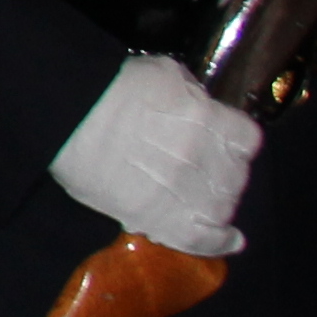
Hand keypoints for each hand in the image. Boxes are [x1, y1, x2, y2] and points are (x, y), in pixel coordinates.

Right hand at [44, 55, 258, 257]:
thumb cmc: (111, 88)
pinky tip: (230, 240)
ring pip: (223, 208)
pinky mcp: (161, 220)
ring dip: (217, 203)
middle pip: (237, 177)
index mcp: (209, 120)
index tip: (224, 145)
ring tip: (198, 198)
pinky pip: (202, 240)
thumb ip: (191, 93)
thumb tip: (198, 105)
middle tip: (202, 170)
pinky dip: (218, 242)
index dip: (236, 144)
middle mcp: (205, 159)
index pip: (247, 141)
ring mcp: (186, 194)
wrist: (68, 117)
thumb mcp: (164, 73)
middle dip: (225, 174)